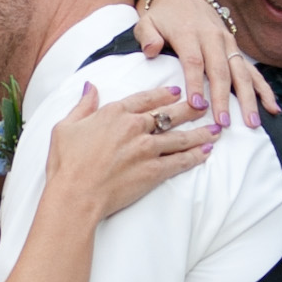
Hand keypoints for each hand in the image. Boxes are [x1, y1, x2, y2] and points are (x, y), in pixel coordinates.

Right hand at [46, 79, 215, 222]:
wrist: (76, 194)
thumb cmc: (66, 163)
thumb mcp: (66, 127)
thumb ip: (83, 106)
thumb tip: (91, 87)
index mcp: (115, 113)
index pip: (146, 99)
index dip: (163, 94)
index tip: (176, 91)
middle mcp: (135, 127)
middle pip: (169, 114)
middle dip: (190, 108)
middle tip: (205, 104)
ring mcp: (147, 149)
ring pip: (180, 137)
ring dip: (200, 132)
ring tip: (215, 129)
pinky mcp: (154, 171)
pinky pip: (180, 161)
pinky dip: (195, 156)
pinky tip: (207, 152)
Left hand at [135, 0, 280, 131]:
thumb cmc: (163, 17)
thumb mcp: (147, 21)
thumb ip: (147, 36)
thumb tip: (151, 50)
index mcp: (189, 33)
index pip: (194, 61)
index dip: (196, 84)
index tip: (197, 105)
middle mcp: (212, 38)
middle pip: (220, 71)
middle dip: (223, 98)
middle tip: (223, 122)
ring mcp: (228, 44)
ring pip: (240, 73)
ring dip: (247, 98)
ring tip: (251, 122)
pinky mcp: (236, 49)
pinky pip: (252, 71)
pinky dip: (264, 89)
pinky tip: (272, 108)